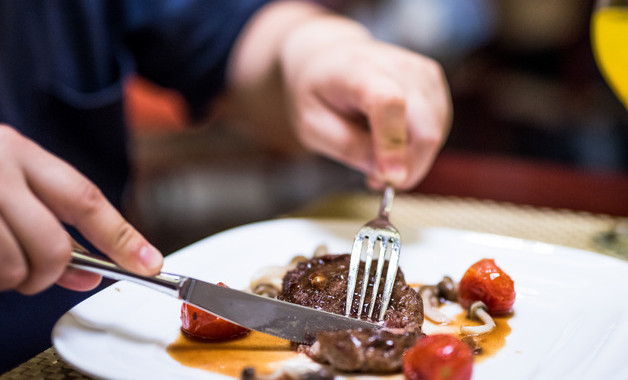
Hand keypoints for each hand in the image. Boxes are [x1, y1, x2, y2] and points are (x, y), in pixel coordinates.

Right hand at [0, 125, 162, 294]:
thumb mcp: (9, 176)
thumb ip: (50, 219)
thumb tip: (87, 272)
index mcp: (18, 152)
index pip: (85, 199)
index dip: (122, 238)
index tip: (149, 263)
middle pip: (52, 247)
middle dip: (50, 273)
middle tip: (37, 272)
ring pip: (14, 269)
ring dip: (12, 279)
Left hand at [280, 14, 451, 189]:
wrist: (330, 55)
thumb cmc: (319, 92)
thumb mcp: (312, 126)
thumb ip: (348, 148)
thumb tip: (387, 172)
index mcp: (358, 71)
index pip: (388, 105)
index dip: (394, 146)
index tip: (391, 179)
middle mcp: (398, 66)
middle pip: (425, 128)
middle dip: (408, 167)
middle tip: (376, 181)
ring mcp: (422, 71)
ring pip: (435, 134)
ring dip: (412, 160)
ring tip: (377, 160)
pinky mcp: (434, 81)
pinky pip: (438, 128)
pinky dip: (418, 147)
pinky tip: (392, 145)